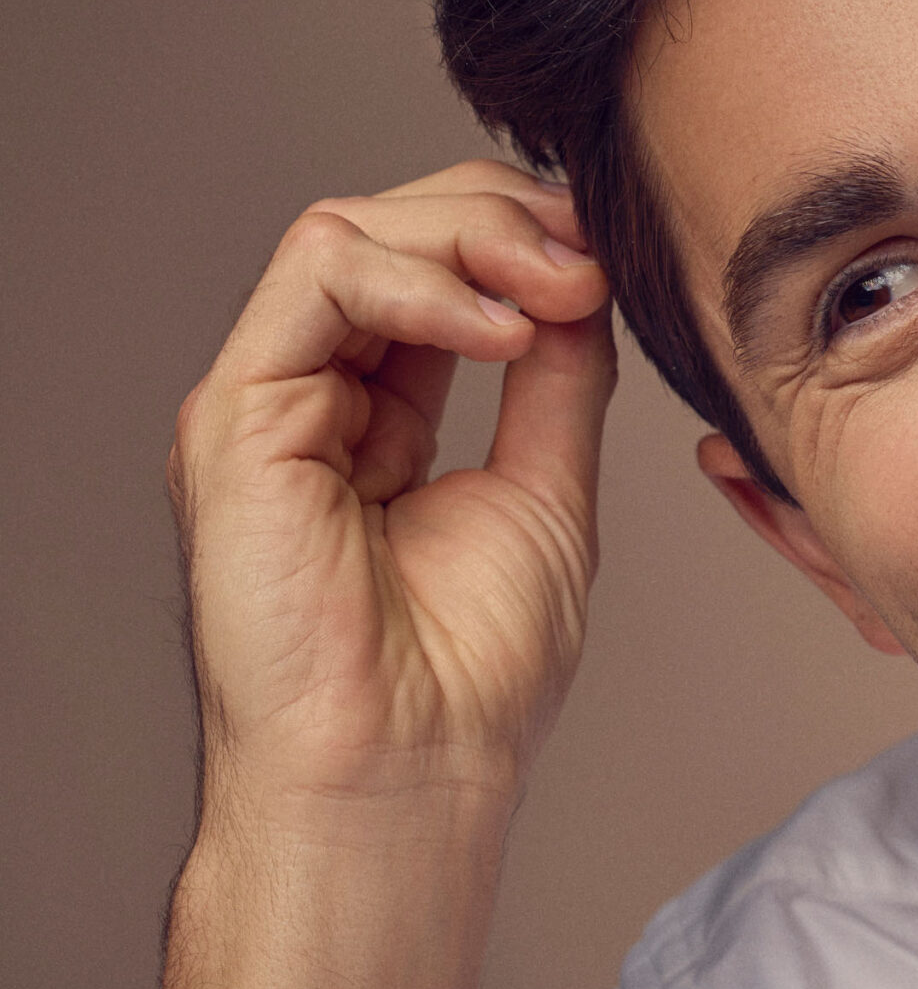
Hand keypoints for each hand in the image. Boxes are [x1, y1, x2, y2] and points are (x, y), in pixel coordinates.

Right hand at [152, 160, 615, 988]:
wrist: (411, 768)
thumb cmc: (469, 671)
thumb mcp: (547, 484)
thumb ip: (557, 376)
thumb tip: (585, 276)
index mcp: (375, 411)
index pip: (436, 266)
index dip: (526, 237)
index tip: (610, 265)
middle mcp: (312, 396)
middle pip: (392, 228)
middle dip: (505, 219)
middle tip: (589, 267)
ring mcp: (268, 402)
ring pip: (349, 231)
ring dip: (471, 238)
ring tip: (555, 293)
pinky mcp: (236, 416)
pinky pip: (316, 276)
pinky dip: (423, 280)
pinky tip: (500, 331)